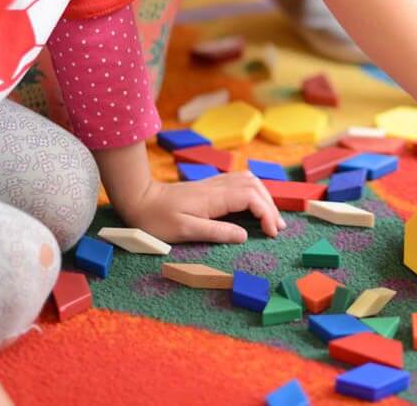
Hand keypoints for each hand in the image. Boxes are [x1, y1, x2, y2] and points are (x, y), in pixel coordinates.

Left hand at [120, 172, 285, 243]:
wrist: (139, 200)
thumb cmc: (157, 219)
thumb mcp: (185, 230)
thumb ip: (216, 232)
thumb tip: (244, 235)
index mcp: (214, 197)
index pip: (251, 198)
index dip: (266, 214)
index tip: (271, 233)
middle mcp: (218, 186)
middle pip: (255, 187)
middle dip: (271, 206)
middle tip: (277, 229)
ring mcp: (215, 184)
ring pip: (250, 181)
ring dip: (265, 197)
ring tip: (271, 218)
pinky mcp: (211, 186)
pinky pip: (241, 183)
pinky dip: (254, 192)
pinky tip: (255, 204)